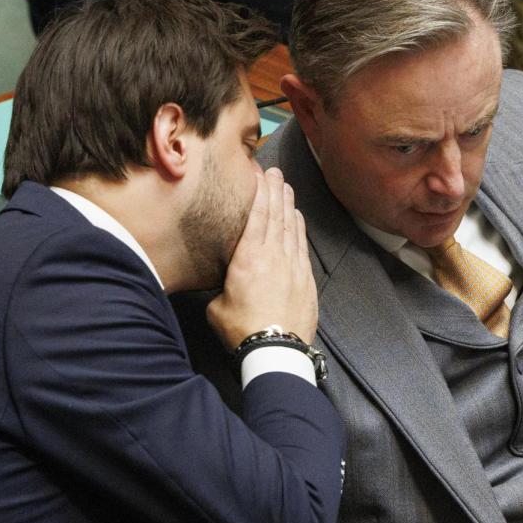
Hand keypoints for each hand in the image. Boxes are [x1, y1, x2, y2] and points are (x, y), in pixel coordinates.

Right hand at [207, 168, 317, 349]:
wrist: (276, 350)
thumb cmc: (242, 331)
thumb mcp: (216, 306)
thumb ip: (221, 288)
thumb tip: (224, 286)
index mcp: (249, 258)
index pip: (256, 216)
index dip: (259, 192)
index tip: (261, 174)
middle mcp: (274, 256)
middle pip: (277, 215)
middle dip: (276, 191)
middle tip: (276, 172)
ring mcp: (293, 266)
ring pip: (292, 228)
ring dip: (289, 205)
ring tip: (287, 188)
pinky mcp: (306, 280)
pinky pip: (302, 246)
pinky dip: (300, 229)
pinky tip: (298, 219)